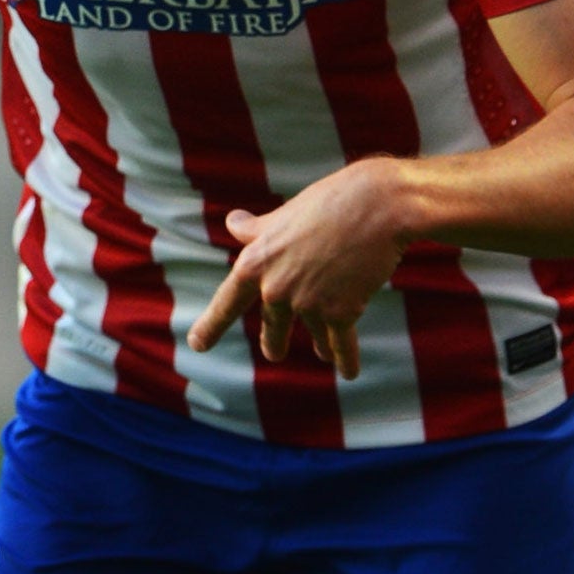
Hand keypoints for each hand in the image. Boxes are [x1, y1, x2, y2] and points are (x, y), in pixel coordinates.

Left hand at [186, 159, 409, 380]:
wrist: (377, 206)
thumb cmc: (329, 201)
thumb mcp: (283, 214)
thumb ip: (257, 228)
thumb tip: (232, 222)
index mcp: (255, 262)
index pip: (227, 301)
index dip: (211, 325)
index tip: (197, 345)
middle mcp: (275, 289)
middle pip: (271, 327)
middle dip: (273, 342)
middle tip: (274, 352)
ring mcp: (307, 304)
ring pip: (313, 335)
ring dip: (319, 346)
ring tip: (321, 354)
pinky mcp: (341, 313)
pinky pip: (341, 346)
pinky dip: (345, 360)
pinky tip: (348, 372)